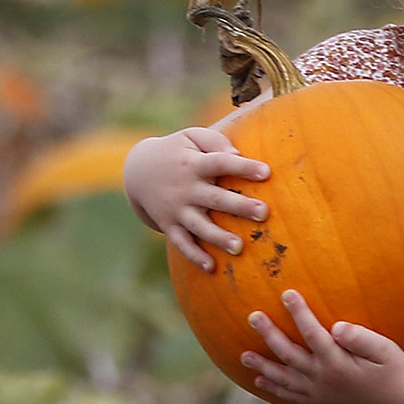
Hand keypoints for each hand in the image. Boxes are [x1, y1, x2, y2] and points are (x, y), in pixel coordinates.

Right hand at [121, 118, 270, 270]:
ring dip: (218, 237)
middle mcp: (186, 188)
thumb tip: (238, 155)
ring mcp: (177, 209)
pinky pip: (182, 243)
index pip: (220, 163)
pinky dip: (194, 256)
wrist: (137, 171)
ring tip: (239, 247)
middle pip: (215, 198)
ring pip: (199, 226)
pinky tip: (211, 267)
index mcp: (194, 164)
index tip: (266, 172)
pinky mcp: (169, 225)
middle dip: (239, 206)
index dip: (242, 167)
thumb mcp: (190, 136)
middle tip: (264, 212)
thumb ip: (215, 141)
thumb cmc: (176, 152)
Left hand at [241, 291, 403, 403]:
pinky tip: (260, 381)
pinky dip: (276, 389)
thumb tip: (338, 327)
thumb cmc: (397, 370)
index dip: (299, 313)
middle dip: (270, 335)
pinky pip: (293, 396)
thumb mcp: (387, 352)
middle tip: (252, 316)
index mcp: (339, 364)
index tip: (286, 292)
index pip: (313, 334)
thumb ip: (363, 339)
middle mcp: (324, 380)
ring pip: (285, 379)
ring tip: (243, 356)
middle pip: (290, 355)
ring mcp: (321, 393)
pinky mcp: (322, 401)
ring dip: (264, 366)